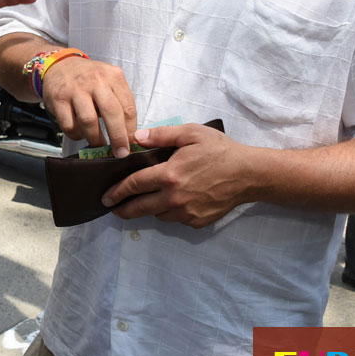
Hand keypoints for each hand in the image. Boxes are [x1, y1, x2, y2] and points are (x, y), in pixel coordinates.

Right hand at [41, 57, 137, 155]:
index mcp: (113, 75)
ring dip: (96, 138)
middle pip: (111, 113)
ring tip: (98, 143)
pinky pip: (69, 125)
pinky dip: (76, 135)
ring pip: (89, 121)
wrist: (59, 66)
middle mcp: (96, 80)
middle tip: (120, 152)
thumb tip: (128, 134)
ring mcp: (75, 89)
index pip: (128, 107)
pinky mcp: (58, 99)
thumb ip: (119, 102)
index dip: (131, 129)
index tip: (131, 142)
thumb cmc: (89, 79)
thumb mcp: (109, 81)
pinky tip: (80, 134)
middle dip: (118, 138)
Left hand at [101, 123, 250, 226]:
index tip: (106, 197)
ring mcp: (186, 213)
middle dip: (123, 209)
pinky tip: (174, 201)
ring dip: (149, 208)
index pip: (134, 185)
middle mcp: (174, 198)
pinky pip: (176, 219)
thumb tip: (136, 138)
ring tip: (146, 200)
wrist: (248, 174)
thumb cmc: (219, 150)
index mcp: (169, 175)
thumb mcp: (190, 133)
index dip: (117, 191)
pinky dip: (170, 212)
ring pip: (158, 214)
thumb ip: (161, 135)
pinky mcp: (197, 222)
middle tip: (113, 208)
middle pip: (140, 208)